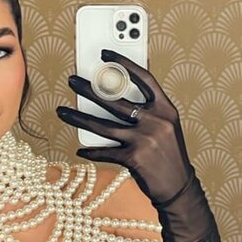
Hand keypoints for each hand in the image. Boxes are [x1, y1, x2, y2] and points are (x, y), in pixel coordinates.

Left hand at [55, 49, 193, 205]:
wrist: (179, 186)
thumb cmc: (168, 155)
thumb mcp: (166, 127)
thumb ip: (147, 111)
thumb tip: (112, 95)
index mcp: (166, 108)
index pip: (144, 78)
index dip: (124, 63)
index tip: (106, 54)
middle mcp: (156, 121)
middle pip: (116, 100)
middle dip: (90, 89)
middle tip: (72, 80)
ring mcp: (145, 139)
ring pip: (103, 125)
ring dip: (78, 117)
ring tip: (62, 111)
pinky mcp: (135, 158)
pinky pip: (105, 152)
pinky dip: (91, 151)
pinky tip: (80, 149)